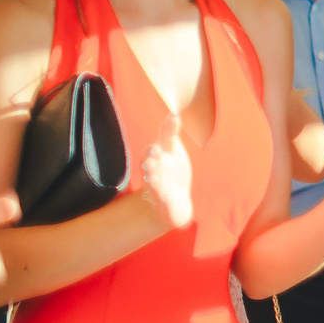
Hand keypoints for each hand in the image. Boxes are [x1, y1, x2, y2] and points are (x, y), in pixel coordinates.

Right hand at [133, 116, 193, 232]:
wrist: (173, 200)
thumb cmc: (171, 169)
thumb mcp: (171, 150)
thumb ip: (169, 133)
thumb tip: (173, 114)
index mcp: (154, 162)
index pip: (151, 155)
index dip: (152, 152)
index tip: (156, 147)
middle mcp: (153, 177)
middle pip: (150, 172)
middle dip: (151, 167)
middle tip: (152, 162)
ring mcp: (158, 193)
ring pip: (155, 189)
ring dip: (155, 184)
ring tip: (156, 180)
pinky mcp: (166, 208)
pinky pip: (165, 207)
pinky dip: (165, 204)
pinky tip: (167, 200)